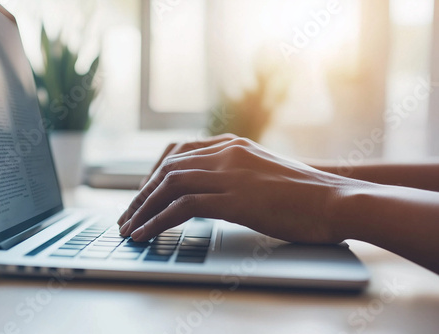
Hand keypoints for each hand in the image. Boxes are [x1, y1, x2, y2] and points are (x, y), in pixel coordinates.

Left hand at [117, 136, 352, 243]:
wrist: (337, 199)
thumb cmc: (305, 194)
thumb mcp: (264, 174)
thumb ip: (236, 174)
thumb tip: (213, 191)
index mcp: (232, 145)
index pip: (178, 153)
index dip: (154, 175)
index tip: (142, 195)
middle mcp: (227, 154)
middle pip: (168, 169)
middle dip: (142, 194)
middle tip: (127, 215)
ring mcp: (230, 174)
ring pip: (170, 185)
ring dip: (144, 208)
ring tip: (128, 228)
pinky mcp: (234, 199)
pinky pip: (183, 207)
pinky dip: (158, 221)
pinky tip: (146, 234)